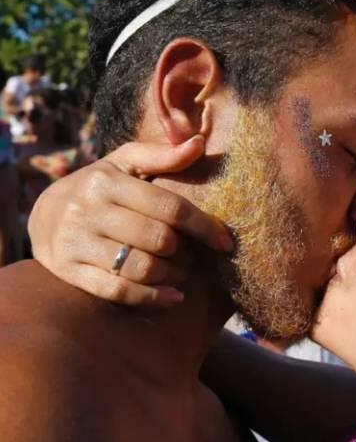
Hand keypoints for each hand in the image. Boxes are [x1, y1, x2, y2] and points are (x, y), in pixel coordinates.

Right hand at [27, 136, 232, 306]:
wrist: (42, 214)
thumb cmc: (99, 185)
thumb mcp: (125, 163)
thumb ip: (162, 156)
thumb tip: (199, 143)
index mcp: (106, 181)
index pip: (169, 207)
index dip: (203, 226)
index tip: (226, 241)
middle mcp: (87, 210)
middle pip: (158, 240)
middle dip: (185, 252)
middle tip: (194, 257)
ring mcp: (75, 242)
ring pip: (141, 268)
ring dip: (172, 276)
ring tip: (182, 273)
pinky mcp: (68, 271)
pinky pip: (118, 291)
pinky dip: (151, 298)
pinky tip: (172, 297)